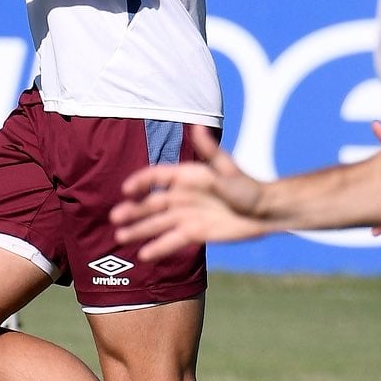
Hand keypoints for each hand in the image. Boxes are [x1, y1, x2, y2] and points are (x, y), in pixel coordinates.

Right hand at [111, 125, 269, 259]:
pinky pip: (172, 240)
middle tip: (115, 219)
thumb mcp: (227, 169)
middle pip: (152, 203)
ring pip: (157, 224)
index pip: (157, 177)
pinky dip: (158, 247)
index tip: (127, 190)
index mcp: (187, 176)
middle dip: (133, 211)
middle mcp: (182, 196)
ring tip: (120, 238)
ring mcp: (186, 216)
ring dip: (138, 230)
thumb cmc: (248, 187)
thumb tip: (197, 126)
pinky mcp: (194, 233)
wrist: (264, 212)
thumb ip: (209, 150)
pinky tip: (144, 255)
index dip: (141, 182)